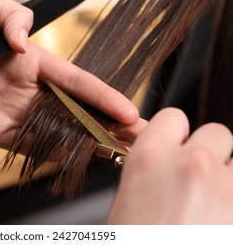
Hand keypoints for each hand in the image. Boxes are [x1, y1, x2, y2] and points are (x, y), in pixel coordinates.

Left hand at [0, 0, 142, 148]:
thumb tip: (25, 41)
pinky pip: (27, 145)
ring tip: (114, 153)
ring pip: (55, 130)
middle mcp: (25, 88)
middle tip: (134, 137)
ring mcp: (10, 112)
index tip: (129, 110)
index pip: (74, 80)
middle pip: (73, 109)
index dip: (102, 96)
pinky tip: (74, 161)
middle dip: (104, 123)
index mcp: (28, 60)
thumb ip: (11, 15)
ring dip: (83, 142)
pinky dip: (50, 154)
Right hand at [107, 108, 232, 223]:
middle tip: (193, 175)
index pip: (173, 116)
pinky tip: (215, 213)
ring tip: (207, 196)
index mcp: (150, 156)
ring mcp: (222, 185)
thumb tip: (162, 159)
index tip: (174, 145)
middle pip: (214, 132)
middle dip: (206, 149)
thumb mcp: (126, 194)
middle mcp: (189, 163)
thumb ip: (148, 166)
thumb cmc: (134, 241)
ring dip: (223, 172)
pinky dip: (230, 196)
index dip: (174, 132)